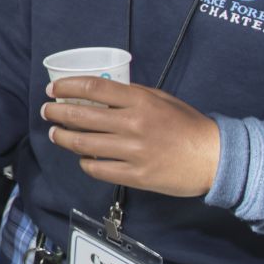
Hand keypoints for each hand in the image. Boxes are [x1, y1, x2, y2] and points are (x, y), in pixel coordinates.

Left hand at [43, 78, 220, 196]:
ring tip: (55, 134)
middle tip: (47, 112)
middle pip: (81, 116)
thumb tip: (99, 94)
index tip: (53, 90)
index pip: (93, 89)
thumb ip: (132, 95)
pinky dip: (84, 162)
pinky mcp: (135, 176)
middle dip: (57, 113)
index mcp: (140, 101)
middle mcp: (132, 124)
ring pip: (83, 144)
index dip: (67, 88)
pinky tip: (82, 157)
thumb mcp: (161, 99)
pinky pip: (97, 169)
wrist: (215, 158)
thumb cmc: (188, 125)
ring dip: (62, 137)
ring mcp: (133, 152)